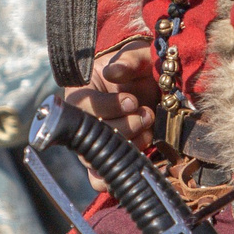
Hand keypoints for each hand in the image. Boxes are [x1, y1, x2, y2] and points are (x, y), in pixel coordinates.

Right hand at [61, 45, 159, 191]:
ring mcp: (94, 142)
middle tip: (146, 114)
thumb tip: (113, 72)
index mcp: (80, 93)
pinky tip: (136, 164)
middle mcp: (82, 120)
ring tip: (148, 128)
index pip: (83, 105)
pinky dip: (113, 177)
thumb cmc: (139, 66)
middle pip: (92, 134)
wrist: (152, 83)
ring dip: (129, 145)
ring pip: (99, 156)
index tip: (133, 100)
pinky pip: (98, 178)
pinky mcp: (108, 158)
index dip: (108, 106)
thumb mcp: (137, 54)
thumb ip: (128, 59)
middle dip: (123, 126)